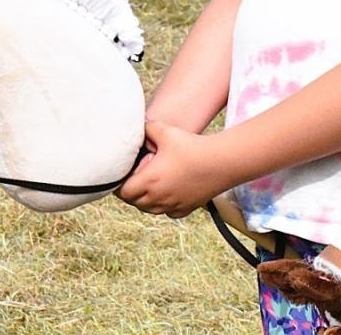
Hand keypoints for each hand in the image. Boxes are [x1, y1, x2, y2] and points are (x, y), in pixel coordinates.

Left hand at [116, 120, 237, 218]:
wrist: (222, 162)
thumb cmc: (192, 146)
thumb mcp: (164, 131)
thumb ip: (146, 128)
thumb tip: (137, 127)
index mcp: (150, 180)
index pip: (123, 192)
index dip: (118, 185)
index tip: (121, 176)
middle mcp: (160, 197)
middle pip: (135, 202)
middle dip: (130, 192)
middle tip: (131, 179)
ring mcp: (174, 205)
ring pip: (150, 210)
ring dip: (145, 201)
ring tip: (147, 186)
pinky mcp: (188, 208)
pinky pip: (169, 213)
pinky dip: (163, 206)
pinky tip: (166, 193)